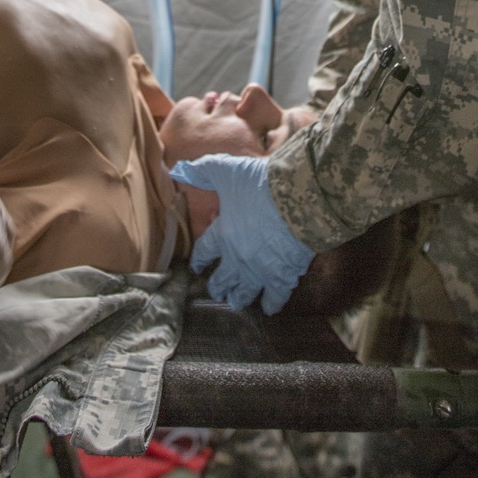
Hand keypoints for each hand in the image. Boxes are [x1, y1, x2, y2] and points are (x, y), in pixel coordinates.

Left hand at [170, 153, 314, 314]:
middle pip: (222, 279)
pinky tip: (270, 307)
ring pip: (245, 293)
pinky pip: (275, 297)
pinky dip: (271, 304)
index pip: (203, 252)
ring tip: (236, 302)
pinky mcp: (283, 276)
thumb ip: (203, 170)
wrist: (300, 198)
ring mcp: (260, 270)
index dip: (199, 260)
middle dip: (218, 286)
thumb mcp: (228, 171)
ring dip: (239, 298)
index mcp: (222, 235)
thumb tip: (177, 170)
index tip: (196, 266)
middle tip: (217, 290)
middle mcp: (237, 258)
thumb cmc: (262, 184)